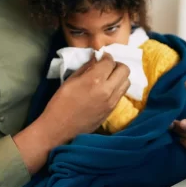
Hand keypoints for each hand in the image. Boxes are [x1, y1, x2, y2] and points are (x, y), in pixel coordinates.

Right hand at [15, 53, 129, 171]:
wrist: (59, 129)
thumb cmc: (60, 103)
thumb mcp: (70, 81)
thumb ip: (86, 68)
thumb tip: (95, 59)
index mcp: (95, 80)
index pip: (110, 61)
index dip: (106, 57)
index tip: (101, 58)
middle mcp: (108, 90)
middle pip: (125, 70)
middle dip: (117, 65)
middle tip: (107, 67)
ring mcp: (112, 102)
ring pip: (127, 82)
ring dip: (120, 77)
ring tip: (108, 78)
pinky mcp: (112, 111)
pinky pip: (121, 94)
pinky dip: (118, 88)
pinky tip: (107, 89)